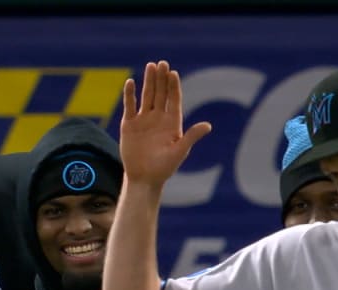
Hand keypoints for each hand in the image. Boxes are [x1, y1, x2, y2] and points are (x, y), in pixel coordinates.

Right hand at [120, 60, 211, 188]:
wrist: (144, 178)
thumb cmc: (165, 167)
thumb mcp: (180, 151)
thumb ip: (192, 136)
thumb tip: (208, 125)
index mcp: (173, 123)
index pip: (174, 100)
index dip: (174, 86)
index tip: (173, 73)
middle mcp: (159, 118)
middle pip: (161, 94)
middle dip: (162, 79)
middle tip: (162, 63)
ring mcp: (144, 120)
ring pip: (147, 96)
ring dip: (149, 81)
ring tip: (150, 66)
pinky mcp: (129, 124)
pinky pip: (130, 106)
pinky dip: (130, 94)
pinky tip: (131, 82)